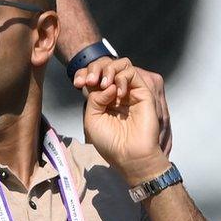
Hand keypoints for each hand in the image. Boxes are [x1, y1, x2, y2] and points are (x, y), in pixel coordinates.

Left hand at [76, 57, 170, 183]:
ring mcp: (130, 92)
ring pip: (121, 66)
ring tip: (104, 84)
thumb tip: (106, 85)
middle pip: (107, 67)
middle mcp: (116, 94)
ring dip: (109, 70)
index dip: (84, 74)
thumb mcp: (92, 119)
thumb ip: (94, 99)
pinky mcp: (143, 93)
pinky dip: (121, 77)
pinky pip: (132, 74)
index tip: (77, 83)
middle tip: (89, 81)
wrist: (129, 154)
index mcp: (102, 100)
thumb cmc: (110, 142)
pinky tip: (116, 92)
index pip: (94, 77)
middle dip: (95, 68)